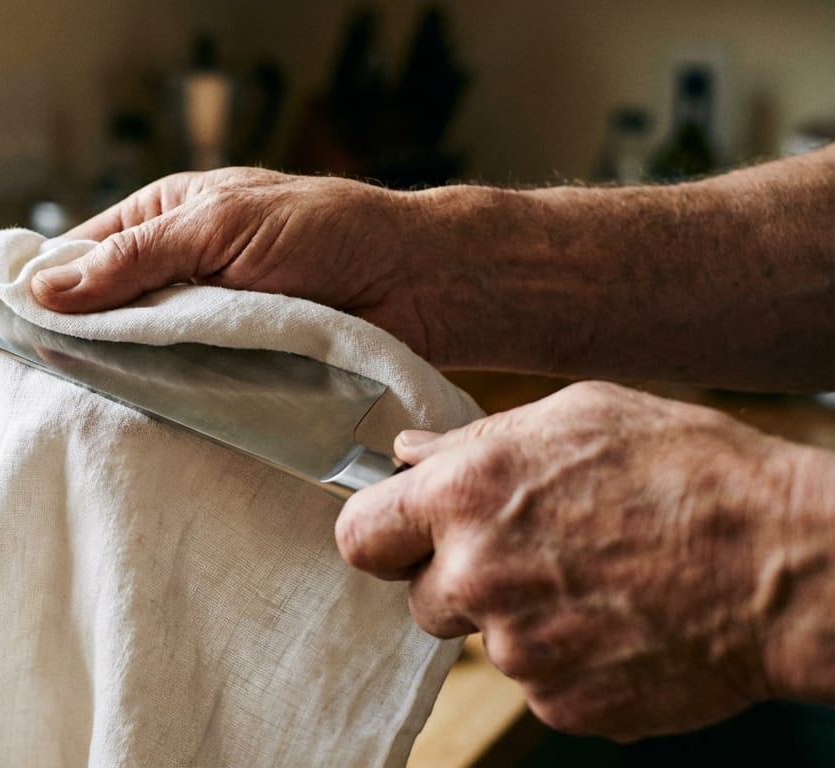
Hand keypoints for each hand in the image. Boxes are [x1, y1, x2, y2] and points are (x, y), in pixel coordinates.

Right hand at [31, 167, 439, 357]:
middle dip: (82, 336)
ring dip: (125, 371)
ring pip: (141, 354)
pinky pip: (184, 385)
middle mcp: (180, 269)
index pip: (83, 252)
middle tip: (46, 372)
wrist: (414, 283)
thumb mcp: (217, 226)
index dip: (46, 284)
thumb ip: (133, 258)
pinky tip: (143, 411)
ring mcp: (206, 322)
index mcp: (167, 217)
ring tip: (89, 396)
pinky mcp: (233, 367)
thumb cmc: (325, 230)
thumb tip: (44, 286)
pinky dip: (167, 395)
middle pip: (105, 309)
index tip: (8, 323)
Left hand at [335, 381, 804, 739]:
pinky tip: (622, 623)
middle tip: (533, 555)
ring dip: (523, 621)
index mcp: (465, 496)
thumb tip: (411, 455)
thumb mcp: (578, 417)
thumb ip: (475, 443)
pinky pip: (540, 684)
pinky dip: (571, 662)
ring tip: (598, 583)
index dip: (384, 535)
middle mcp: (477, 576)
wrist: (787, 567)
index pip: (359, 535)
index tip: (406, 536)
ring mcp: (518, 650)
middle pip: (421, 597)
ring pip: (487, 642)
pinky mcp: (561, 704)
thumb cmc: (694, 474)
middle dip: (462, 581)